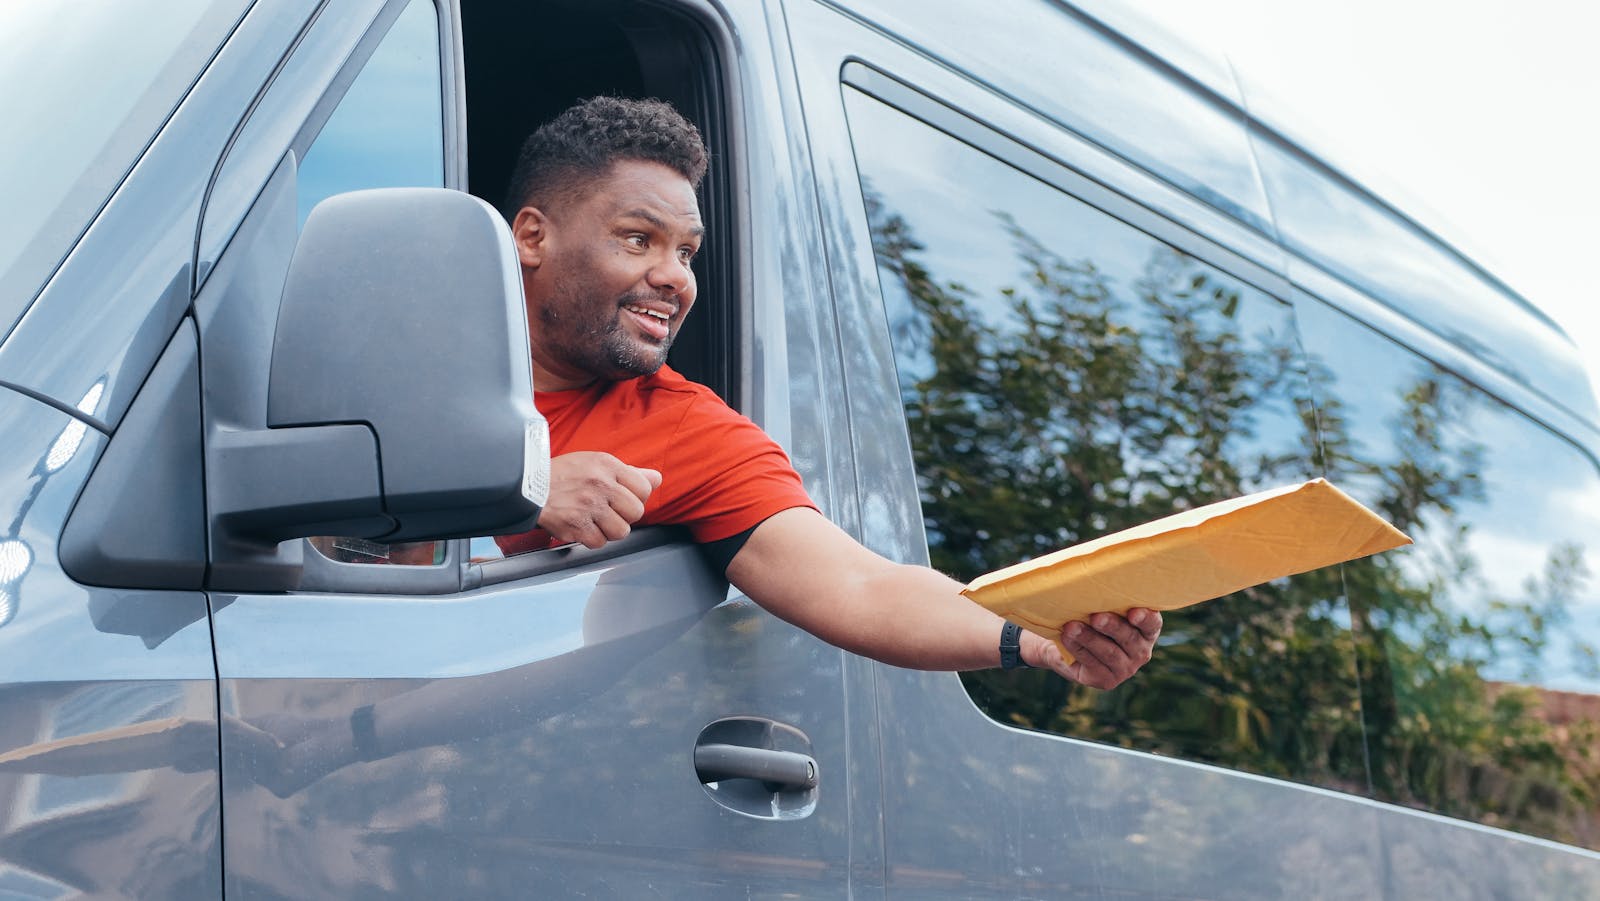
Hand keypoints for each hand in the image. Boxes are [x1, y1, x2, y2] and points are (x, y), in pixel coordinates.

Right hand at [537, 451, 662, 548]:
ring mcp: (588, 506)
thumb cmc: (562, 474)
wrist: (525, 485)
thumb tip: (657, 479)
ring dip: (609, 530)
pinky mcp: (575, 525)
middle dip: (624, 516)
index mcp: (608, 466)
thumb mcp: (596, 462)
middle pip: (636, 512)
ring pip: (621, 531)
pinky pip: (599, 542)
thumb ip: (629, 473)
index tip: (622, 499)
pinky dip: (592, 539)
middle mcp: (601, 485)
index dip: (636, 497)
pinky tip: (582, 527)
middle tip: (608, 511)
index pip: (644, 488)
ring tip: (595, 521)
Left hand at [1023, 608, 1161, 688]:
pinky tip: (1066, 637)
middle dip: (1111, 626)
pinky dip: (1078, 648)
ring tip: (1071, 627)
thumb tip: (1090, 581)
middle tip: (1096, 617)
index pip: (1152, 624)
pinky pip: (1092, 663)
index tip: (1133, 613)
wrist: (1065, 642)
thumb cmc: (1088, 616)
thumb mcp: (1100, 606)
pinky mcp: (1106, 680)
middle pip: (1129, 638)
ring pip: (1109, 652)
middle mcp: (1140, 651)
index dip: (1145, 618)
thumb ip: (1105, 600)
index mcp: (1146, 630)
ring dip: (1089, 638)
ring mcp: (1125, 669)